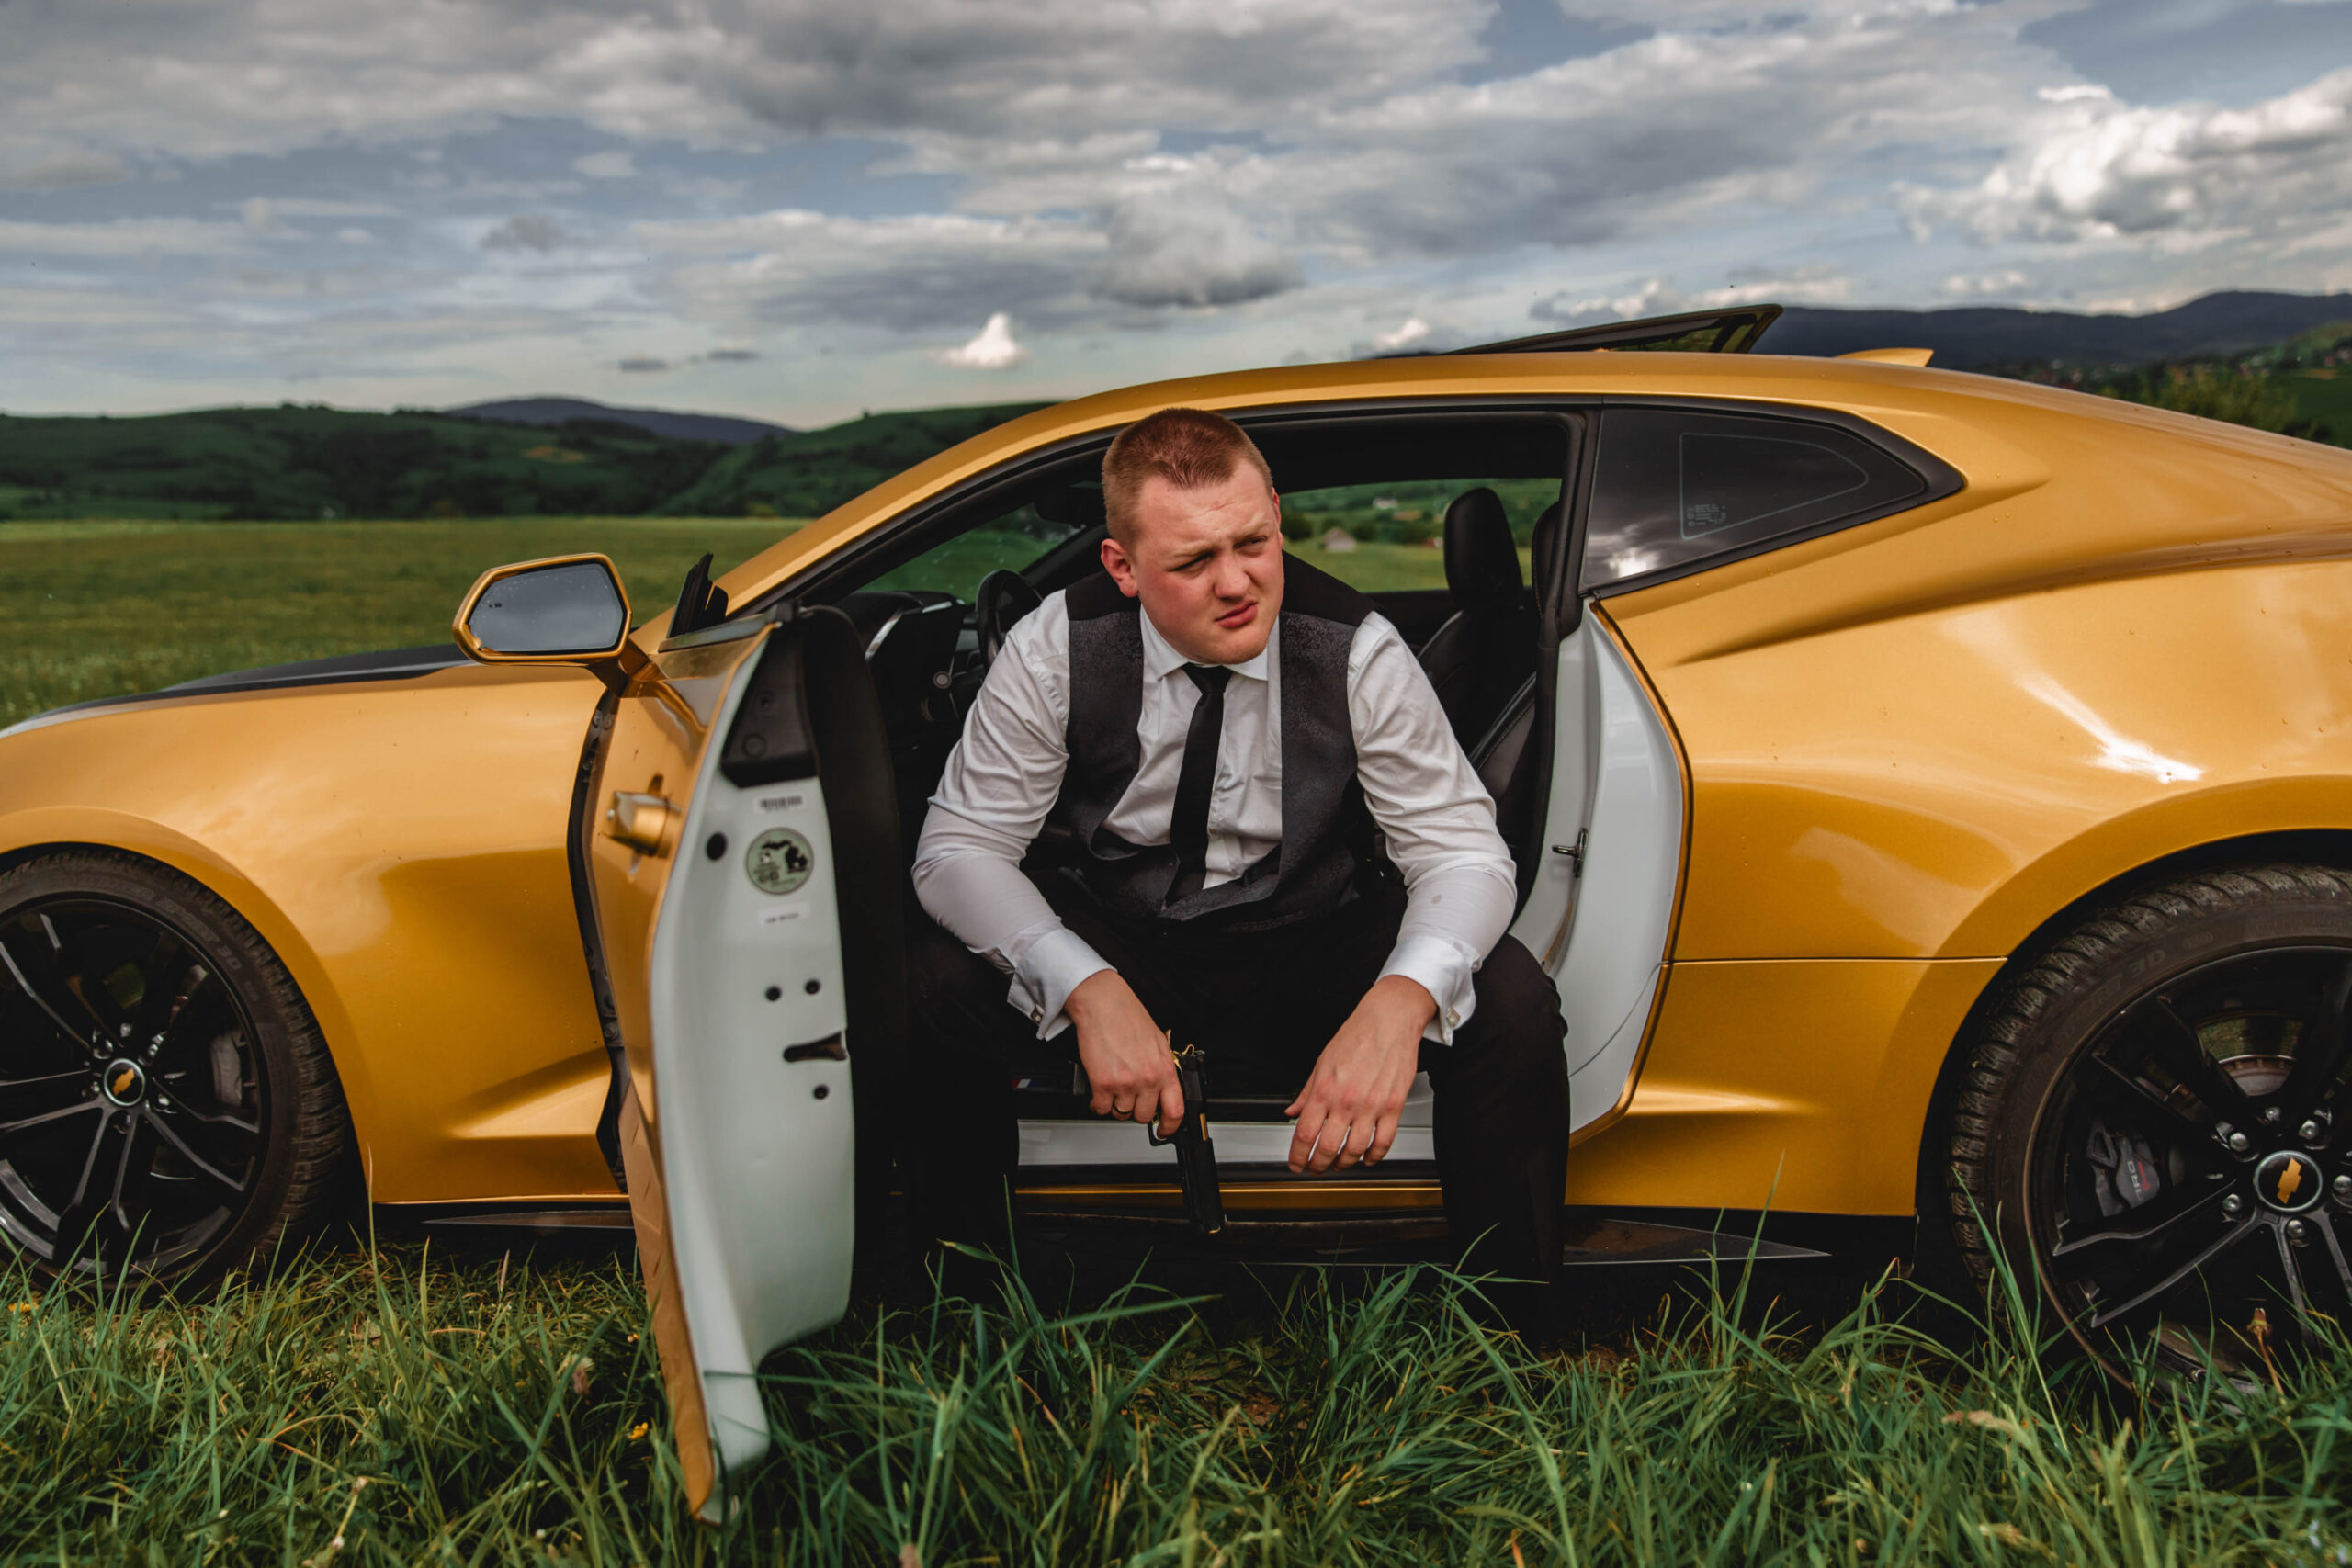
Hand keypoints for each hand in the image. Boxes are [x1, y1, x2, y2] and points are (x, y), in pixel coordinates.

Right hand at [1065, 970, 1184, 1137]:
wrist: (1103, 1004)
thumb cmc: (1127, 1017)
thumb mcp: (1157, 1042)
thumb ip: (1161, 1068)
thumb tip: (1161, 1089)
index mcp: (1164, 1069)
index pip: (1175, 1110)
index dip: (1170, 1127)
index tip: (1164, 1131)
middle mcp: (1148, 1079)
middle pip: (1144, 1116)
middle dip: (1135, 1110)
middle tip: (1129, 1098)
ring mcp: (1126, 1083)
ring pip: (1121, 1113)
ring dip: (1115, 1106)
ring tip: (1113, 1089)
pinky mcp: (1103, 1083)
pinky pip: (1101, 1108)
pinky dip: (1098, 1103)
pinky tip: (1099, 1091)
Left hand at [1285, 975, 1432, 1173]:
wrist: (1389, 1019)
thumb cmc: (1357, 1035)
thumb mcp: (1322, 1062)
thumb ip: (1307, 1092)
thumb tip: (1293, 1111)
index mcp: (1325, 1090)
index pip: (1304, 1134)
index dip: (1297, 1157)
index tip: (1295, 1164)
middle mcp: (1346, 1101)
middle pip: (1328, 1149)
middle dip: (1318, 1165)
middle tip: (1316, 1168)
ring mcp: (1371, 1106)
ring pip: (1355, 1151)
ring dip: (1344, 1164)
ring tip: (1339, 1164)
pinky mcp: (1393, 1106)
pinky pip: (1383, 1142)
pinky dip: (1374, 1157)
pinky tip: (1367, 1158)